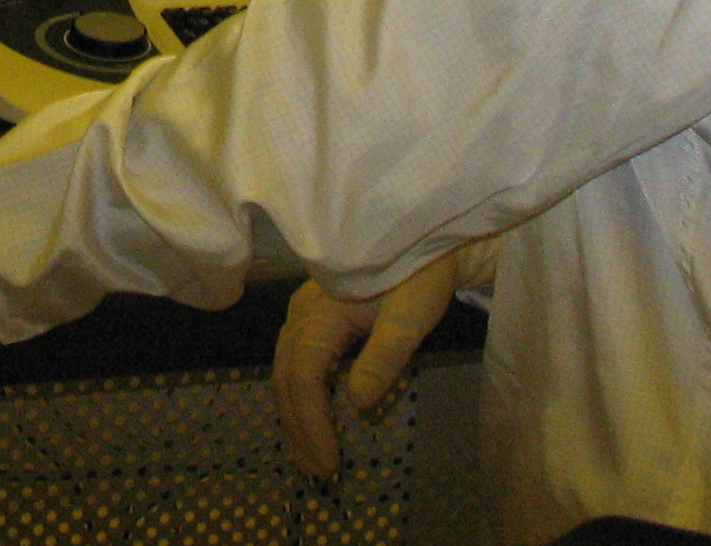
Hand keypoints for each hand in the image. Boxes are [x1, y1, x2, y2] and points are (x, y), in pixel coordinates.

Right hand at [270, 249, 460, 482]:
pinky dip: (299, 396)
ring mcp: (303, 312)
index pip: (303, 376)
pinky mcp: (313, 315)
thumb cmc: (421, 273)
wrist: (426, 237)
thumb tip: (357, 405)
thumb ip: (384, 357)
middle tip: (321, 472)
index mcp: (321, 312)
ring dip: (295, 416)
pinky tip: (312, 417)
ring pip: (284, 370)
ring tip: (312, 456)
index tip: (331, 461)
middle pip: (285, 378)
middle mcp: (302, 312)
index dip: (311, 423)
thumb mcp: (411, 315)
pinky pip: (294, 361)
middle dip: (299, 429)